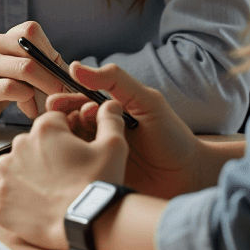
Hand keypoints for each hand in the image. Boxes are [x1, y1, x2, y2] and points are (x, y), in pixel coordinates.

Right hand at [0, 21, 68, 127]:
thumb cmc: (13, 84)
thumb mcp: (33, 71)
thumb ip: (50, 66)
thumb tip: (76, 73)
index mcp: (10, 36)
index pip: (32, 30)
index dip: (48, 50)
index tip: (58, 70)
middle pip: (31, 52)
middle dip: (52, 75)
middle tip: (63, 92)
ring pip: (23, 69)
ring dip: (43, 87)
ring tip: (49, 101)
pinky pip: (10, 88)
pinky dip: (26, 100)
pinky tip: (30, 108)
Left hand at [0, 100, 128, 249]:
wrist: (90, 225)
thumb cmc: (100, 184)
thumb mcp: (114, 145)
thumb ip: (109, 118)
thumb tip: (110, 104)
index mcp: (43, 129)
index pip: (53, 122)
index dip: (67, 135)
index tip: (76, 151)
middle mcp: (17, 149)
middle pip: (32, 145)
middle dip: (46, 156)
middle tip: (67, 174)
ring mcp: (6, 180)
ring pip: (17, 171)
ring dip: (31, 179)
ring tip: (54, 193)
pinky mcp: (0, 207)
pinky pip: (8, 200)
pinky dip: (21, 205)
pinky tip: (41, 210)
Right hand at [47, 63, 211, 198]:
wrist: (189, 177)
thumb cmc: (171, 136)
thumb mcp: (146, 101)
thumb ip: (115, 80)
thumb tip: (75, 67)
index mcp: (106, 113)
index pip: (75, 102)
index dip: (64, 101)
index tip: (59, 105)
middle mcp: (98, 135)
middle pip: (66, 124)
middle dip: (62, 121)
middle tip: (70, 124)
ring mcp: (98, 160)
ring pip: (68, 148)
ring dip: (67, 143)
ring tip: (80, 144)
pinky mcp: (99, 182)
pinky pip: (78, 174)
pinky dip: (72, 168)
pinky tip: (79, 167)